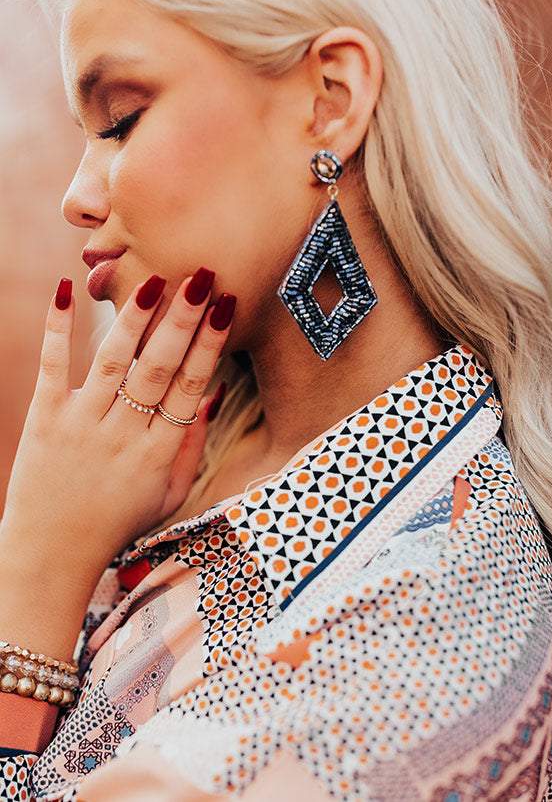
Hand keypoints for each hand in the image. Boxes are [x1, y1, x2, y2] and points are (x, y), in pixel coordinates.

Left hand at [0, 270, 234, 655]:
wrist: (51, 555)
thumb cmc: (117, 523)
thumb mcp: (168, 495)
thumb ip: (193, 447)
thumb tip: (213, 393)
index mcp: (158, 455)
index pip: (190, 388)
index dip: (211, 344)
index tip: (226, 307)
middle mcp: (123, 436)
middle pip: (158, 369)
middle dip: (182, 320)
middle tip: (201, 277)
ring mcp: (81, 426)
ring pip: (112, 363)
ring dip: (133, 319)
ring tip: (153, 280)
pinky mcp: (43, 420)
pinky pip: (51, 367)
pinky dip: (56, 328)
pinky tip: (65, 290)